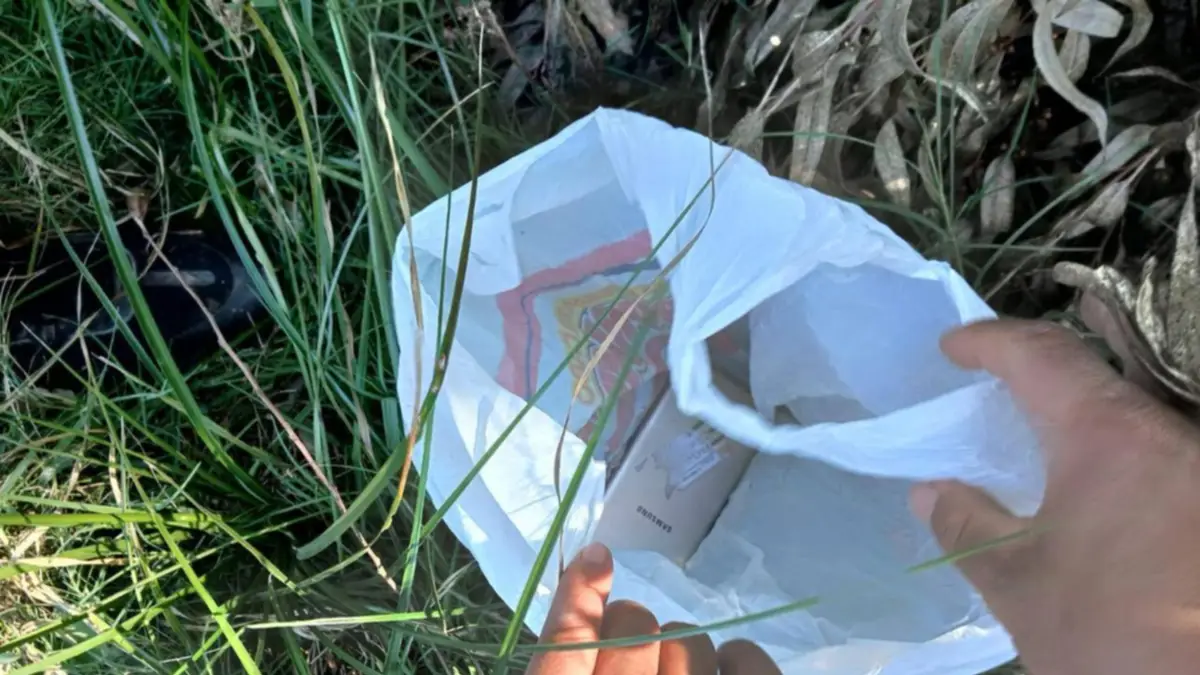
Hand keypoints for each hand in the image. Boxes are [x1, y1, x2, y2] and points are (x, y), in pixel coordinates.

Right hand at [525, 542, 780, 674]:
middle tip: (635, 655)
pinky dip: (742, 658)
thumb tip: (590, 573)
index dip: (576, 600)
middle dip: (634, 628)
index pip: (562, 651)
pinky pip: (749, 661)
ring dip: (685, 651)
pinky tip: (729, 669)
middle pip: (633, 628)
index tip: (597, 556)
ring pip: (689, 638)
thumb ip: (570, 659)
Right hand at [913, 320, 1199, 673]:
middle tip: (993, 370)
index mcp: (1106, 434)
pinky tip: (1095, 473)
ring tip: (1038, 419)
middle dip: (1038, 359)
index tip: (952, 347)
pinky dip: (1115, 437)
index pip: (1039, 354)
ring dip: (1081, 401)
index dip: (989, 340)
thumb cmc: (1108, 626)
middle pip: (1095, 368)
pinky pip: (1157, 444)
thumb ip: (967, 525)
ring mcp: (1197, 464)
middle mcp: (1164, 431)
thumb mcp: (1017, 582)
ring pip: (1132, 406)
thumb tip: (931, 492)